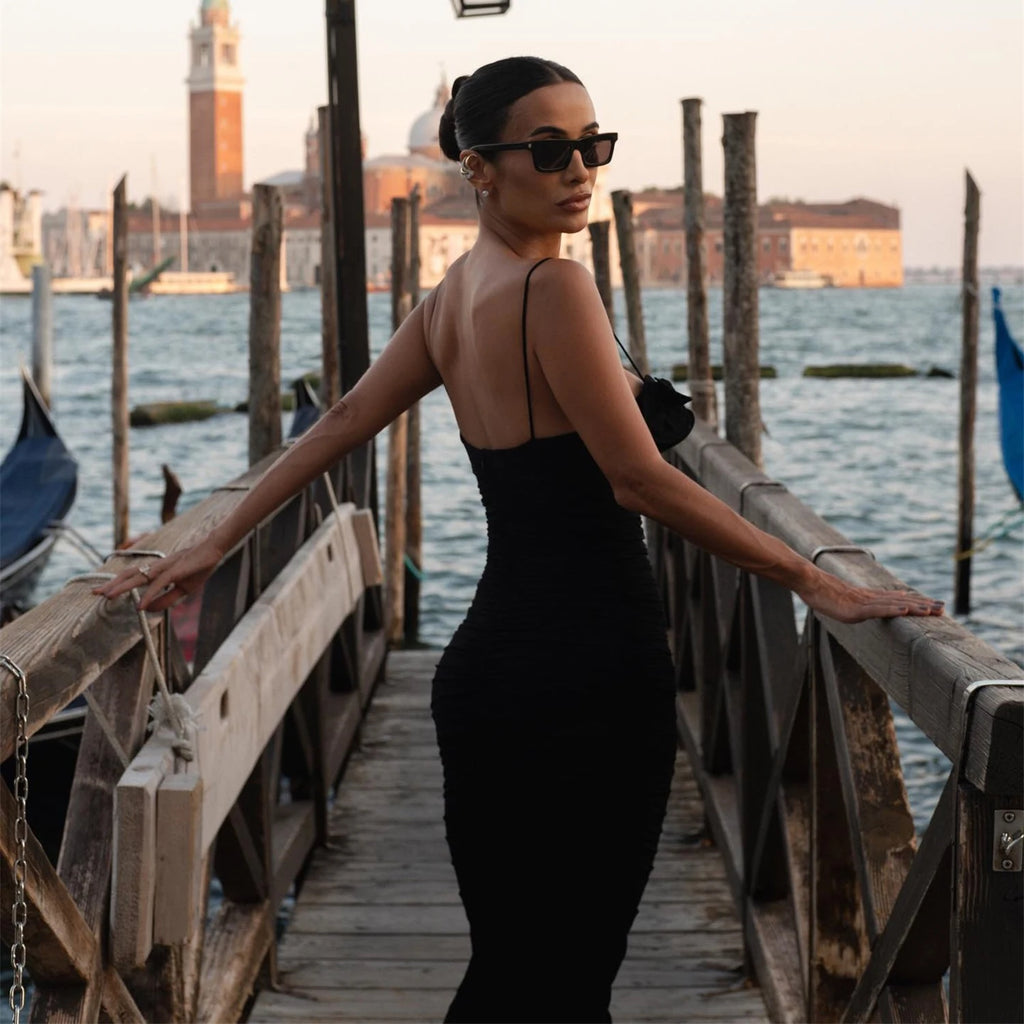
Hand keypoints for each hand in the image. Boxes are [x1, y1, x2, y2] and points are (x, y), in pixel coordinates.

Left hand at [92, 537, 223, 611]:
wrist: (214, 550)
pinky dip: (149, 595)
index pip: (132, 576)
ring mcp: (165, 567)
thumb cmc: (198, 567)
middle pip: (129, 575)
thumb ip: (165, 599)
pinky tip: (141, 606)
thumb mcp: (183, 589)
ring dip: (122, 587)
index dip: (116, 583)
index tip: (101, 591)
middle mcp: (157, 566)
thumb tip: (147, 609)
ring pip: (139, 577)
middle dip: (111, 584)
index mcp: (157, 570)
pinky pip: (159, 585)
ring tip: (108, 596)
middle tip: (94, 593)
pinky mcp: (175, 570)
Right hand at [797, 568, 943, 623]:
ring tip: (932, 610)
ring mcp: (864, 603)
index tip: (933, 605)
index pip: (898, 600)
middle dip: (923, 605)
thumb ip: (855, 604)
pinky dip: (893, 610)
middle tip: (943, 608)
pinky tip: (906, 611)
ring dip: (915, 608)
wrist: (809, 581)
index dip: (916, 602)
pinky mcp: (856, 609)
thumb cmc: (821, 591)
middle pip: (902, 601)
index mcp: (869, 598)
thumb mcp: (842, 600)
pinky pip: (878, 610)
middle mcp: (871, 598)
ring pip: (895, 605)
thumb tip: (860, 608)